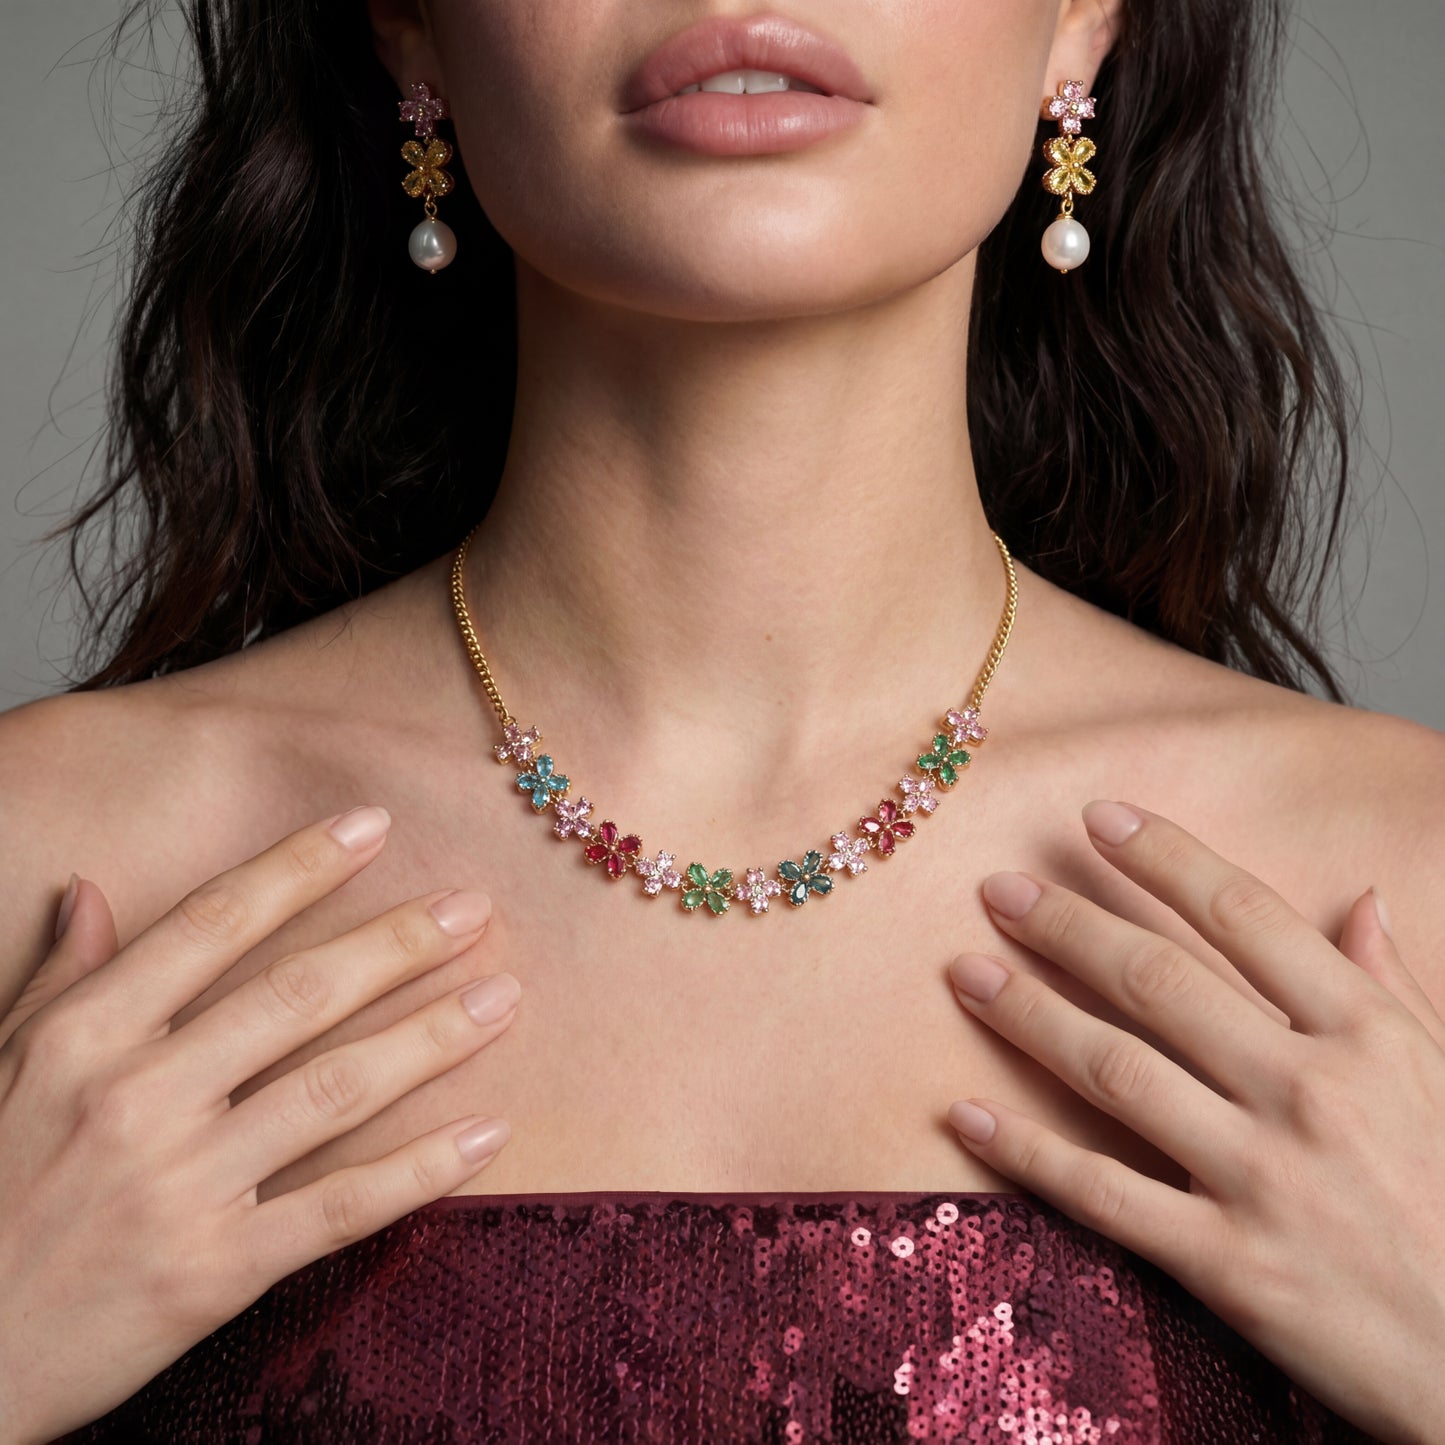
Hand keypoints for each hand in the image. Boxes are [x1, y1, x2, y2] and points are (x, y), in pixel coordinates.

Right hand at [0, 807, 518, 1443]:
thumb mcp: (0, 1068)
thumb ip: (59, 978)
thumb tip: (91, 889)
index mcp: (85, 1036)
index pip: (213, 923)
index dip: (299, 866)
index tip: (373, 824)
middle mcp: (137, 1098)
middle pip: (296, 995)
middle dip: (395, 944)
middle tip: (473, 908)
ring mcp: (180, 1187)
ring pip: (334, 1088)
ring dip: (430, 1037)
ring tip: (503, 997)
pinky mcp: (213, 1272)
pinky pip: (339, 1208)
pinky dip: (419, 1170)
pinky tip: (487, 1133)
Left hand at [942, 801, 1444, 1444]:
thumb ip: (1392, 987)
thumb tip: (1361, 899)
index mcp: (1366, 1036)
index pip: (1245, 915)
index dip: (1164, 857)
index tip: (1098, 817)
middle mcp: (1309, 1092)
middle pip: (1159, 982)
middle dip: (1067, 926)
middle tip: (998, 891)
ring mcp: (1264, 1178)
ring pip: (1117, 1071)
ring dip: (1029, 1015)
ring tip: (967, 973)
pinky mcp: (1230, 1265)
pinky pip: (1105, 1194)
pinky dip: (1028, 1152)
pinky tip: (968, 1114)